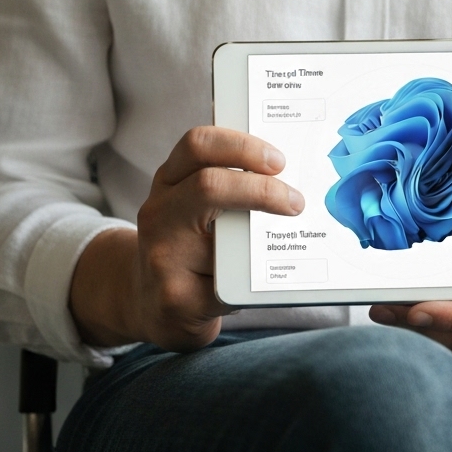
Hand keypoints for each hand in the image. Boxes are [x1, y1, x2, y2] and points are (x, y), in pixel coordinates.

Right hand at [70, 126, 303, 351]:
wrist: (154, 306)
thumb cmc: (192, 249)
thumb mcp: (201, 209)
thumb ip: (233, 190)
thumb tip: (297, 179)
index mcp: (171, 181)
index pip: (199, 144)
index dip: (242, 146)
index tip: (279, 160)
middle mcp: (160, 212)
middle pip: (208, 185)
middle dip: (261, 189)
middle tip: (295, 202)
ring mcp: (162, 257)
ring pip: (220, 240)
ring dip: (261, 241)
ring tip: (287, 243)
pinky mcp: (176, 298)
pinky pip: (227, 286)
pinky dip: (252, 283)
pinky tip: (263, 282)